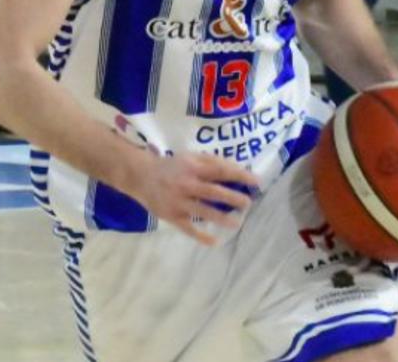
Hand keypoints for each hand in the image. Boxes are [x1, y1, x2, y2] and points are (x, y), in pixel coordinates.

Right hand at [130, 153, 260, 245]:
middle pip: (213, 192)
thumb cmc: (172, 166)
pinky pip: (188, 229)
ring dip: (221, 218)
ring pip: (203, 212)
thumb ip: (212, 162)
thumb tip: (237, 169)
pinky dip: (201, 236)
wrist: (141, 176)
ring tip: (237, 222)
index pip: (220, 171)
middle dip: (233, 198)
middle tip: (247, 203)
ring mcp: (178, 202)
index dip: (239, 175)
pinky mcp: (171, 216)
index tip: (256, 181)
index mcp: (193, 167)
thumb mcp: (191, 157)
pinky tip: (215, 240)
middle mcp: (186, 184)